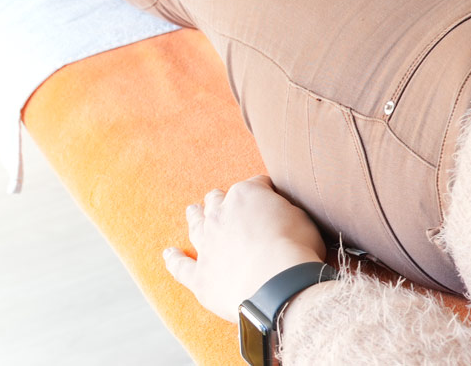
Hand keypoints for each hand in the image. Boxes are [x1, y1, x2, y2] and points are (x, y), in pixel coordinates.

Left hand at [162, 175, 327, 321]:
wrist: (276, 284)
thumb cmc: (295, 248)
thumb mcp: (302, 217)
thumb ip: (285, 211)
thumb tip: (280, 213)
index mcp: (246, 195)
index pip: (255, 185)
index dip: (265, 191)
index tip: (272, 197)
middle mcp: (220, 215)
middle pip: (217, 200)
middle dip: (220, 198)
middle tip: (221, 198)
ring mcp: (206, 245)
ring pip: (195, 225)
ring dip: (194, 217)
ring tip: (191, 210)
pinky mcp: (198, 275)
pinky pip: (181, 266)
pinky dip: (174, 260)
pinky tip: (168, 254)